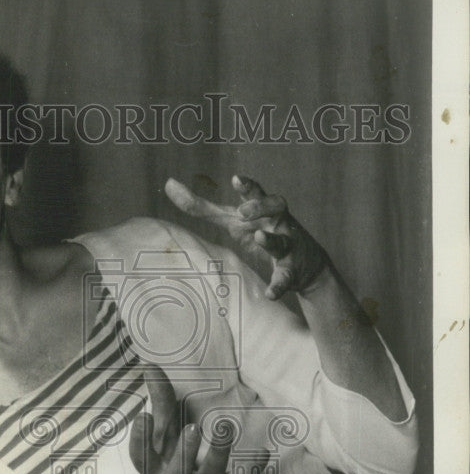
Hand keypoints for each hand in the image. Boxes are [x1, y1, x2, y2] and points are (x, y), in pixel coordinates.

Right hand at [128, 366, 264, 473]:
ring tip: (225, 427)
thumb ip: (161, 406)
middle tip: (192, 429)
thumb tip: (150, 366)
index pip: (141, 457)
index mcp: (154, 472)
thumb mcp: (163, 445)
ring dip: (218, 453)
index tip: (142, 416)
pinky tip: (262, 453)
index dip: (139, 439)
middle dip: (184, 451)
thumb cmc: (174, 472)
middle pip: (177, 472)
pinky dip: (251, 471)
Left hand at [165, 174, 332, 300]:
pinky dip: (278, 285)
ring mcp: (288, 245)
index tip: (236, 178)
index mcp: (262, 210)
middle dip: (261, 206)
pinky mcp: (293, 270)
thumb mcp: (232, 220)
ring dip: (271, 241)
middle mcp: (277, 223)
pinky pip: (286, 277)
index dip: (247, 186)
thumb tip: (168, 184)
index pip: (256, 192)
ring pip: (283, 240)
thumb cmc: (260, 233)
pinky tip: (269, 294)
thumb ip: (202, 206)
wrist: (305, 265)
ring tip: (259, 239)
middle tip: (243, 211)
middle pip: (277, 205)